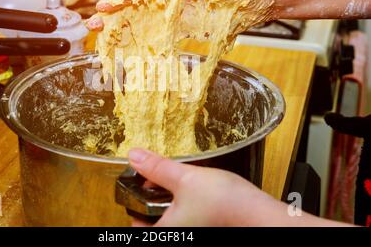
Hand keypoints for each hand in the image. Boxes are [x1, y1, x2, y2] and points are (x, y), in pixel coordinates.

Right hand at [87, 0, 274, 31]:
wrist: (258, 1)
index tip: (104, 6)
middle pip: (134, 3)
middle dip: (113, 14)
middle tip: (94, 25)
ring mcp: (173, 11)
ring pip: (141, 19)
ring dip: (122, 28)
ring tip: (104, 38)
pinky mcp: (181, 27)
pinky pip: (157, 33)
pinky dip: (142, 40)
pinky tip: (131, 48)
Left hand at [127, 148, 348, 226]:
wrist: (260, 215)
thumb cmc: (226, 205)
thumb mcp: (186, 178)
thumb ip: (157, 168)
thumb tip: (135, 156)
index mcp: (166, 232)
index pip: (133, 226)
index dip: (133, 204)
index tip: (140, 185)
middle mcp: (177, 236)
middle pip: (151, 221)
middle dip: (153, 198)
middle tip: (159, 180)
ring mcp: (192, 232)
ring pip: (169, 218)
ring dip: (169, 200)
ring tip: (178, 183)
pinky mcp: (203, 228)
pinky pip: (185, 218)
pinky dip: (183, 205)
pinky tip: (193, 191)